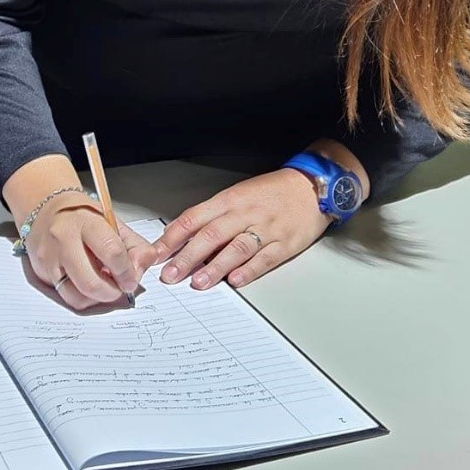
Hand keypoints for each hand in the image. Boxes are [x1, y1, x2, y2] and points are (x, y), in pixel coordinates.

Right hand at [23, 193, 160, 309]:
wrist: (46, 210)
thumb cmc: (81, 215)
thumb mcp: (112, 221)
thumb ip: (134, 245)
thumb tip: (140, 269)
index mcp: (85, 222)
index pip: (111, 252)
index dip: (127, 272)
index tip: (132, 278)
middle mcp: (63, 240)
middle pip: (91, 283)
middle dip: (112, 292)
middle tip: (120, 287)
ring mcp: (50, 259)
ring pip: (77, 296)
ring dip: (97, 298)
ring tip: (105, 285)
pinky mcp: (42, 273)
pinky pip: (66, 296)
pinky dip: (83, 297)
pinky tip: (89, 284)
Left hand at [152, 169, 330, 289]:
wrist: (312, 187)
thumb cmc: (273, 192)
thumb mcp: (239, 195)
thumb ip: (214, 216)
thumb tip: (185, 240)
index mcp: (230, 200)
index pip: (194, 218)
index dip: (173, 237)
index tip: (156, 254)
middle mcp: (245, 213)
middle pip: (211, 235)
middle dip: (187, 256)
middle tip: (170, 275)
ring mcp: (266, 229)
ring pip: (236, 248)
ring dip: (215, 267)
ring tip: (198, 282)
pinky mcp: (284, 243)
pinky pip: (265, 257)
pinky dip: (250, 270)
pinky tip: (236, 280)